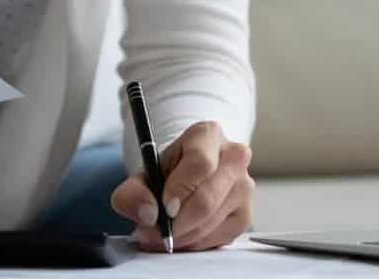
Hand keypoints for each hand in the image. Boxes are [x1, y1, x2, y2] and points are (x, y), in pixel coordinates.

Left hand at [111, 121, 254, 251]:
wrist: (187, 176)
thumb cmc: (168, 171)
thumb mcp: (143, 173)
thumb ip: (133, 191)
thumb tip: (148, 214)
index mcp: (208, 135)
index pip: (200, 163)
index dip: (180, 189)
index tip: (163, 207)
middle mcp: (234, 157)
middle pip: (207, 198)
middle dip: (176, 223)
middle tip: (151, 232)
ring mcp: (244, 187)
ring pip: (212, 221)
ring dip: (181, 236)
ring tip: (158, 236)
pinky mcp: (245, 215)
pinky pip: (219, 238)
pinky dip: (194, 244)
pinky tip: (180, 237)